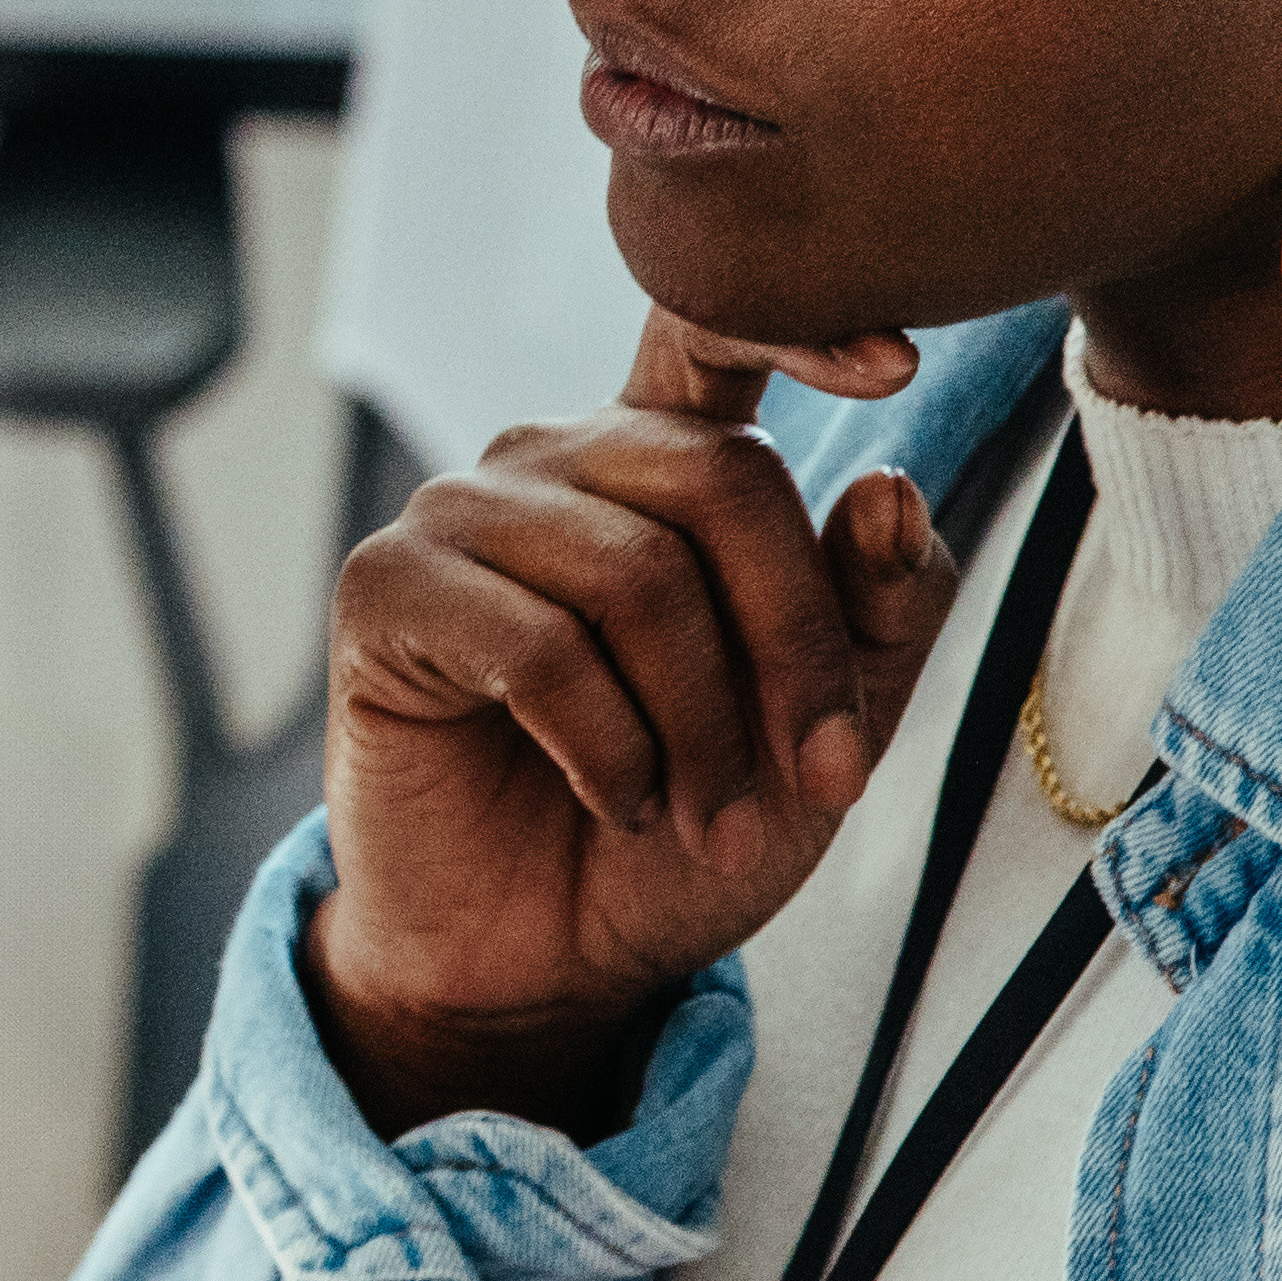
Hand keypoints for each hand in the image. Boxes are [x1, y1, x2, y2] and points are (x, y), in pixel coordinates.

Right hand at [302, 305, 960, 1112]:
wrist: (545, 959)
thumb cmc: (683, 828)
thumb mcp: (827, 731)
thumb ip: (877, 610)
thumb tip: (887, 484)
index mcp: (666, 462)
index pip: (716, 331)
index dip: (801, 321)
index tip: (896, 366)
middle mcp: (560, 461)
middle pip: (720, 478)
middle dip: (794, 647)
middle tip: (820, 782)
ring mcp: (463, 514)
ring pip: (636, 574)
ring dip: (703, 728)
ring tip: (706, 816)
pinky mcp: (385, 590)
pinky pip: (538, 644)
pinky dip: (608, 748)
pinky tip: (617, 799)